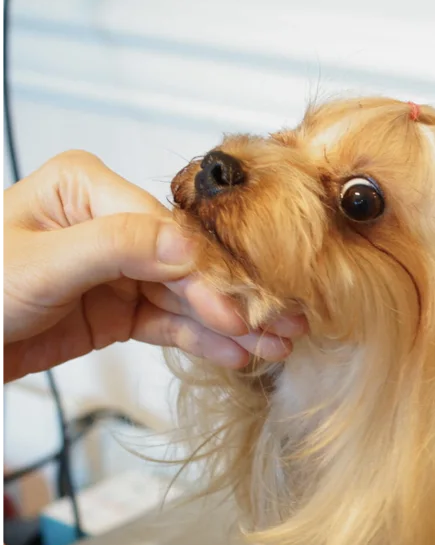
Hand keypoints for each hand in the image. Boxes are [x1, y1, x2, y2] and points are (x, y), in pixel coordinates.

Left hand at [1, 150, 306, 381]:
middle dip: (236, 298)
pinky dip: (205, 342)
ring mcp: (120, 269)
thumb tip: (189, 246)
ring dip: (233, 325)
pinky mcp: (121, 309)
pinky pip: (171, 324)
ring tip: (276, 346)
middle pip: (189, 263)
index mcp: (88, 189)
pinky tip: (239, 355)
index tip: (240, 310)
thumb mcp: (40, 265)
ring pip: (188, 297)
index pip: (166, 232)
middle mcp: (111, 223)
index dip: (208, 274)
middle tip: (285, 323)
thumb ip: (116, 248)